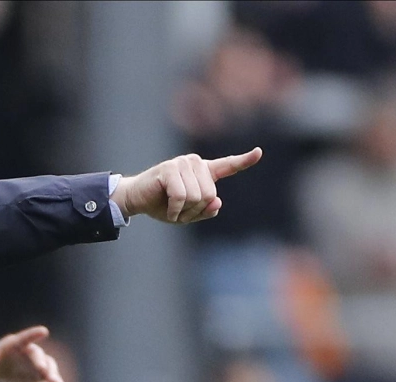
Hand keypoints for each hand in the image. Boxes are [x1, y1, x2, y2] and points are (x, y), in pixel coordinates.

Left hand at [0, 326, 66, 381]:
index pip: (24, 339)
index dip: (33, 335)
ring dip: (52, 373)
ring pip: (48, 364)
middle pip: (36, 354)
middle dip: (40, 361)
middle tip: (42, 370)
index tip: (44, 330)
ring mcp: (37, 362)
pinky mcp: (42, 374)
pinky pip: (53, 377)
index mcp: (14, 345)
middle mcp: (28, 351)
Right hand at [110, 148, 261, 223]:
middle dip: (195, 210)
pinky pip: (181, 196)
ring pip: (196, 197)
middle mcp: (195, 163)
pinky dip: (175, 210)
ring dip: (184, 212)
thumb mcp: (188, 215)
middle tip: (180, 212)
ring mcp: (182, 163)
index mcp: (203, 172)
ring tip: (172, 209)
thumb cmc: (163, 206)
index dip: (244, 160)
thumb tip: (216, 202)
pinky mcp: (169, 169)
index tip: (259, 152)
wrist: (136, 201)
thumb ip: (206, 210)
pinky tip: (168, 211)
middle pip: (210, 194)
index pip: (228, 165)